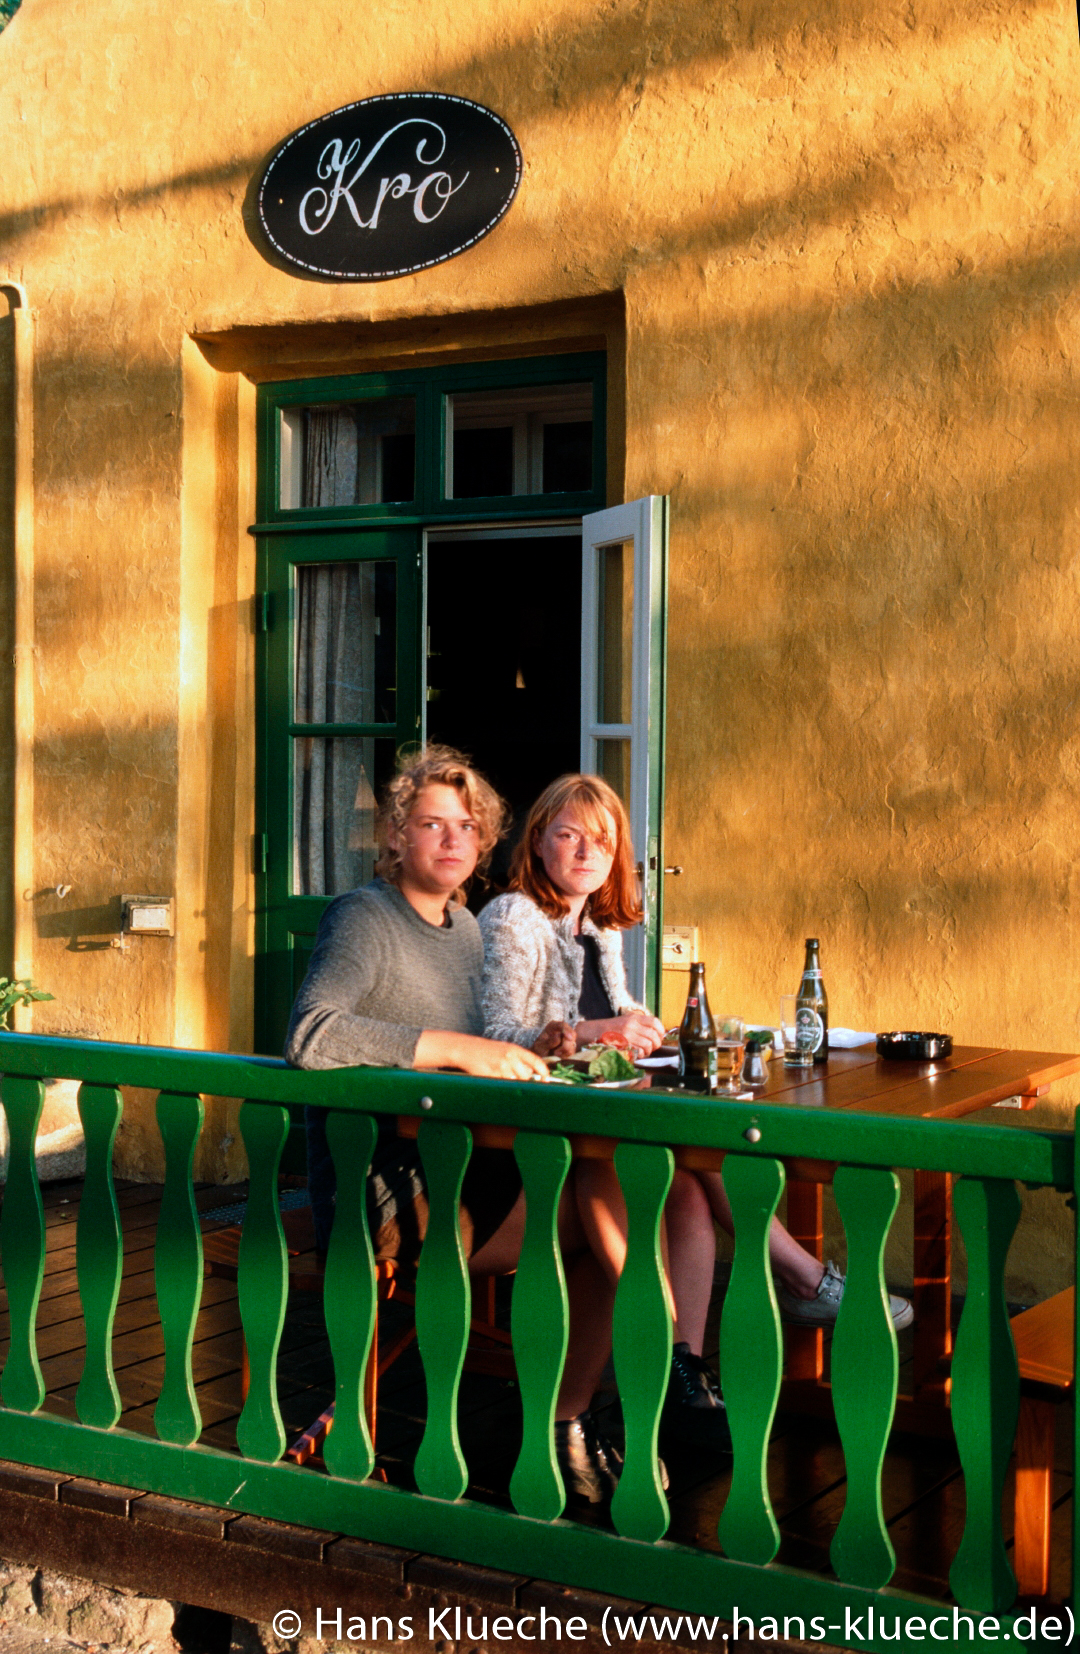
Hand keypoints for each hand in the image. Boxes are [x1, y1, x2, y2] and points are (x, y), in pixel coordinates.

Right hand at [415, 1029, 549, 1080]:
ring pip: (515, 1083)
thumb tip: (532, 1075)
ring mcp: (500, 1067)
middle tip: (515, 1080)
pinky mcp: (491, 1076)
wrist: (465, 1048)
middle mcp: (509, 1057)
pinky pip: (502, 1086)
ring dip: (511, 1085)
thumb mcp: (504, 1049)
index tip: (546, 1079)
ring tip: (501, 1078)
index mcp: (514, 1049)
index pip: (536, 1061)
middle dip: (524, 1081)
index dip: (544, 1072)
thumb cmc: (486, 1051)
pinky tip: (494, 1080)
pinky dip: (501, 1087)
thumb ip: (518, 1060)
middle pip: (526, 1076)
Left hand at [533, 1020, 576, 1057]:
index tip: (569, 1038)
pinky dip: (566, 1055)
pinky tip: (559, 1056)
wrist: (540, 1056)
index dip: (567, 1031)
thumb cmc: (538, 1049)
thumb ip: (549, 1042)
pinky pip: (572, 1051)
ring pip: (573, 1044)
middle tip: (556, 1053)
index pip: (563, 1025)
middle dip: (566, 1045)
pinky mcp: (570, 1046)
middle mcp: (562, 1030)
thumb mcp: (540, 1046)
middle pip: (571, 1034)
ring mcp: (567, 1038)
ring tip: (555, 1054)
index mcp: (553, 1026)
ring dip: (565, 1051)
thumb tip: (558, 1036)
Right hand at [575, 1011, 666, 1055]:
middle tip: (651, 1048)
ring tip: (642, 1052)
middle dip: (656, 1044)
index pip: (655, 1022)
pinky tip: (635, 1054)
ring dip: (647, 1051)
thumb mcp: (625, 1020)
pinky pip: (639, 1052)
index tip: (659, 1037)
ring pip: (648, 1045)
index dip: (661, 1031)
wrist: (592, 1032)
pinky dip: (640, 1055)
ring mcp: (627, 1035)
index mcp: (634, 1018)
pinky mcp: (622, 1045)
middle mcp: (632, 1025)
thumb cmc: (610, 1028)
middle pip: (654, 1035)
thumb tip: (656, 1034)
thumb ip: (640, 1025)